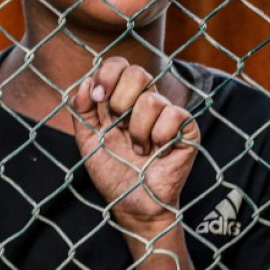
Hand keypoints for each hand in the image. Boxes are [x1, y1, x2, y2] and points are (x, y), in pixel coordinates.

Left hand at [71, 57, 198, 232]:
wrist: (131, 205)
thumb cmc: (112, 173)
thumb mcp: (87, 140)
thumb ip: (81, 110)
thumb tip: (87, 83)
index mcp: (123, 99)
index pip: (119, 65)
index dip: (107, 74)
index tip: (97, 98)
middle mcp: (146, 102)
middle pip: (138, 72)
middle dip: (119, 101)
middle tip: (117, 126)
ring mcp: (168, 114)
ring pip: (151, 100)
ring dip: (137, 131)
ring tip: (137, 149)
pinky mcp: (187, 129)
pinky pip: (174, 115)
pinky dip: (159, 137)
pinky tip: (157, 152)